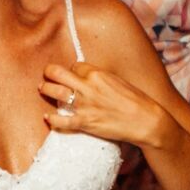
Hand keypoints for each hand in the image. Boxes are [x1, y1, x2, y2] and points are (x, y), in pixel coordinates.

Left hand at [40, 61, 169, 148]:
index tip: (73, 76)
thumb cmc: (136, 101)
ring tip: (43, 89)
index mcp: (98, 74)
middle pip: (57, 73)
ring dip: (46, 89)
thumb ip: (101, 79)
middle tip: (47, 75)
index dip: (72, 70)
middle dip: (49, 72)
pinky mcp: (85, 122)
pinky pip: (61, 121)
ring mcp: (85, 105)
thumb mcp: (118, 81)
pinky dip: (52, 120)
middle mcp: (88, 87)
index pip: (74, 66)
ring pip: (55, 92)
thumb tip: (89, 77)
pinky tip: (47, 118)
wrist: (146, 121)